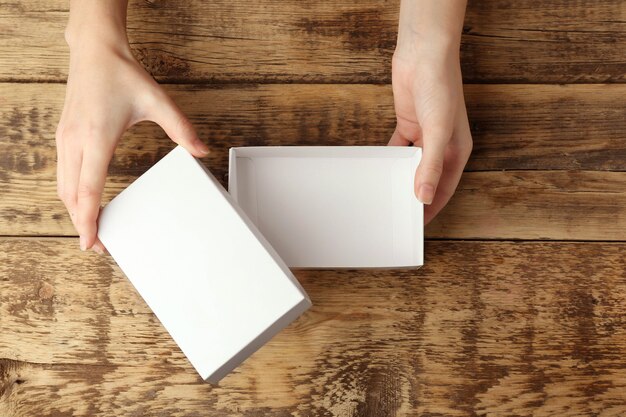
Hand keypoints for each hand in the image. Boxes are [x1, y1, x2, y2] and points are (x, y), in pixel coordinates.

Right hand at [56, 14, 209, 253]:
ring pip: (63, 187)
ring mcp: (65, 139)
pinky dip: (70, 194)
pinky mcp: (63, 136)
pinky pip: (63, 174)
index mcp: (97, 138)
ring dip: (74, 211)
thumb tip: (202, 150)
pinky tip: (81, 202)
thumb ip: (181, 129)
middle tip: (96, 245)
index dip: (88, 220)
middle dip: (81, 223)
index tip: (92, 242)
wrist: (95, 51)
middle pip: (72, 196)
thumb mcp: (158, 101)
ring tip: (89, 229)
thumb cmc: (122, 74)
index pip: (88, 190)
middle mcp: (75, 141)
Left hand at [388, 0, 471, 224]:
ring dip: (401, 177)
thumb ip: (430, 166)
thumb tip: (425, 197)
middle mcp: (442, 146)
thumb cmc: (441, 89)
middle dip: (415, 194)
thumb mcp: (438, 132)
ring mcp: (424, 136)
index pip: (444, 188)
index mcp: (458, 151)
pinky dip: (391, 158)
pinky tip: (381, 168)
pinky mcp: (407, 125)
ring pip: (411, 165)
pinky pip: (398, 148)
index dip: (431, 207)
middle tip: (398, 213)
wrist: (424, 56)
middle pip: (427, 178)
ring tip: (387, 194)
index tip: (417, 224)